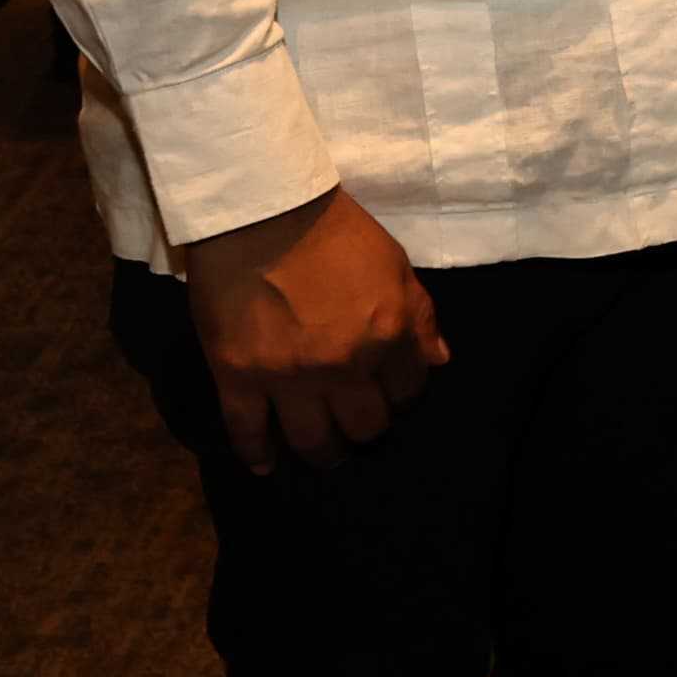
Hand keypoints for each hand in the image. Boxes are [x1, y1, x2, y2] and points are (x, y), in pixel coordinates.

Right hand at [181, 186, 449, 474]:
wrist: (261, 211)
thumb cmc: (334, 231)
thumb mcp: (394, 263)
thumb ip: (420, 315)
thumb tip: (438, 362)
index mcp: (387, 333)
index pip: (408, 389)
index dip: (402, 395)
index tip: (390, 394)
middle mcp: (343, 365)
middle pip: (364, 425)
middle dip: (367, 429)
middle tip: (357, 427)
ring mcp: (289, 377)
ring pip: (313, 440)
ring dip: (322, 453)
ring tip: (323, 454)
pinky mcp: (238, 377)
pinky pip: (247, 430)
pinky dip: (256, 454)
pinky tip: (265, 465)